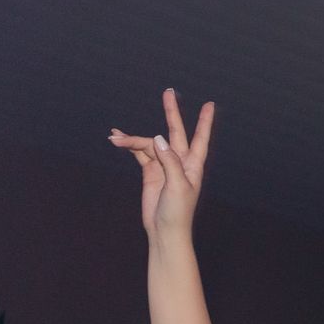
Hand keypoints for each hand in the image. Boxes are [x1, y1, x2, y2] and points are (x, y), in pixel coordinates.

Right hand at [109, 89, 214, 241]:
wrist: (164, 230)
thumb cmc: (178, 212)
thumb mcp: (178, 185)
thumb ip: (170, 161)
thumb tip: (158, 138)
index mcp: (193, 165)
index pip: (200, 138)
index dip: (204, 121)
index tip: (209, 105)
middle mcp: (179, 162)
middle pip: (175, 132)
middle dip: (171, 112)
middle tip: (168, 92)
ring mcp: (164, 165)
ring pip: (149, 144)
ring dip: (133, 139)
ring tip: (115, 137)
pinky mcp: (150, 172)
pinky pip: (139, 153)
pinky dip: (129, 145)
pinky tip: (117, 138)